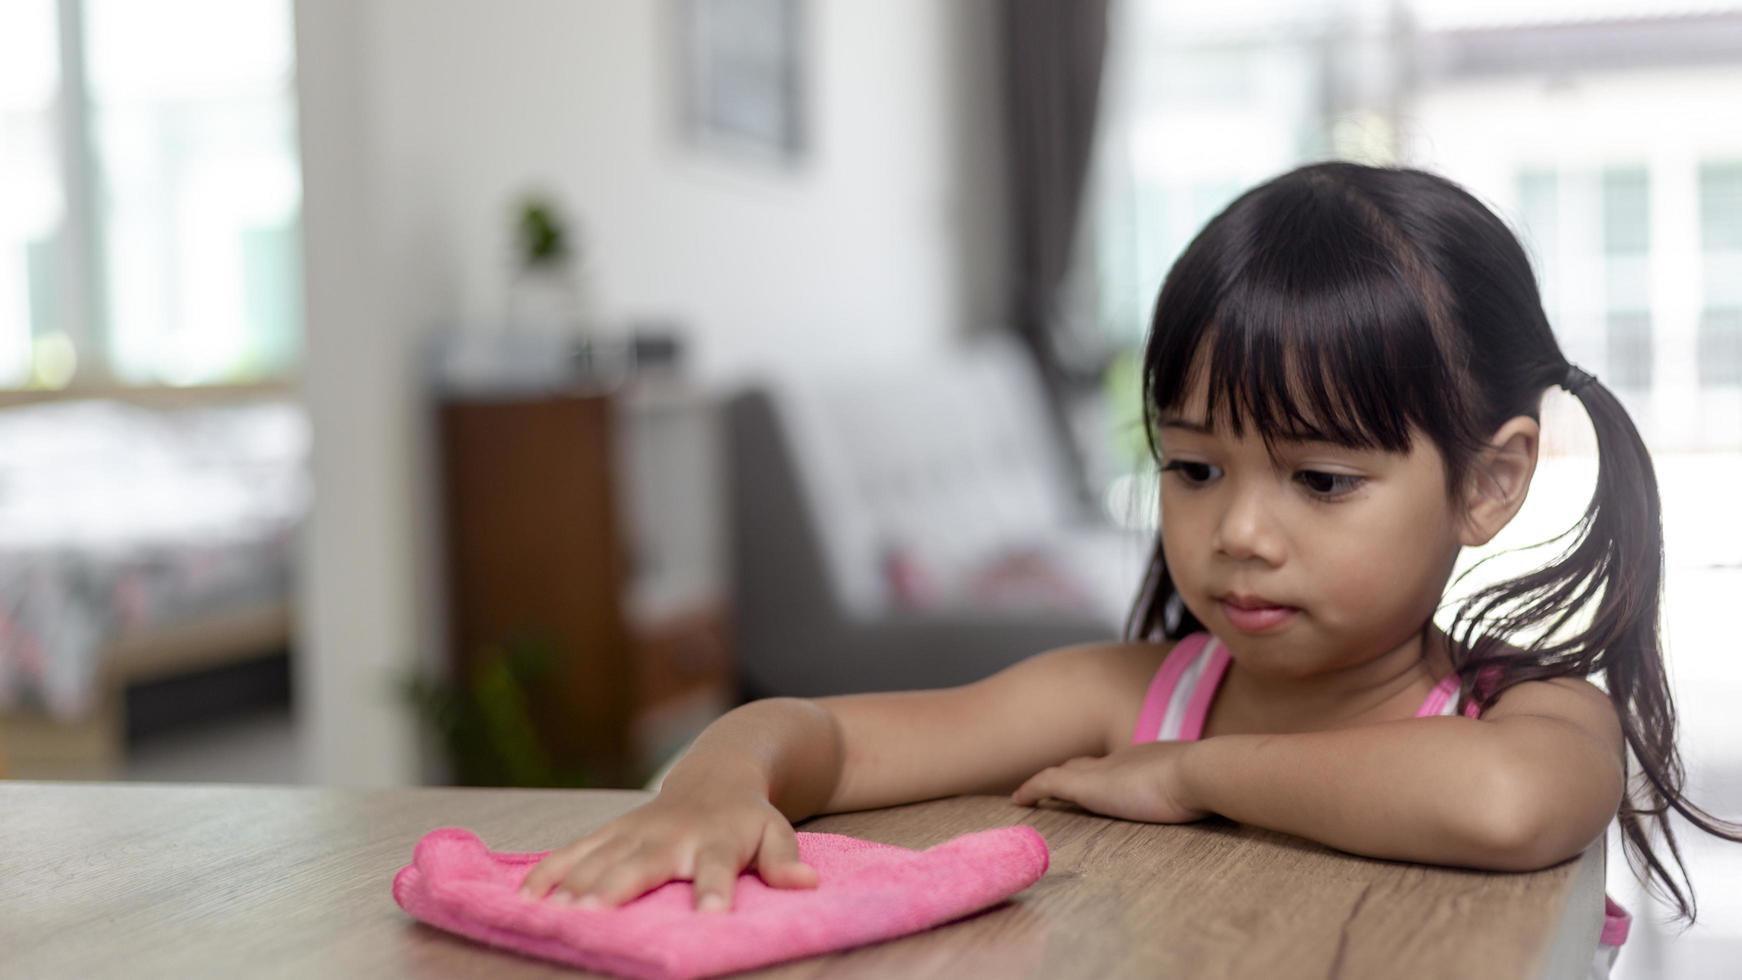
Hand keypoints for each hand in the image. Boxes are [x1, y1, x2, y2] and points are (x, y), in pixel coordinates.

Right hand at [516, 782, 817, 911]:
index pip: (718, 866)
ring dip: (576, 883)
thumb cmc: (748, 817)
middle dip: (618, 886)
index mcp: (717, 839)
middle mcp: (671, 834)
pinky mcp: (611, 831)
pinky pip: (575, 850)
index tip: (709, 915)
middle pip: (644, 862)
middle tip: (594, 914)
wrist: (718, 771)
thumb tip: (807, 883)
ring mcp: (635, 831)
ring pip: (601, 856)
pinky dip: (550, 872)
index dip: (713, 889)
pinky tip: (526, 900)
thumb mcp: (777, 832)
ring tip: (555, 912)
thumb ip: (785, 860)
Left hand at [1011, 740, 1210, 823]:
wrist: (1198, 773)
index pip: (1114, 764)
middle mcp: (1119, 760)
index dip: (1099, 771)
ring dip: (1044, 784)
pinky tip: (1018, 802)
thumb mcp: (1201, 788)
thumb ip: (1200, 791)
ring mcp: (1101, 770)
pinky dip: (1032, 789)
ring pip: (1062, 771)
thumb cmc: (1207, 785)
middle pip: (1083, 763)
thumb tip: (1222, 798)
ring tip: (1026, 796)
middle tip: (1051, 787)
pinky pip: (1047, 782)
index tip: (1091, 779)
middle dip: (1068, 772)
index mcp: (1145, 760)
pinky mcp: (1086, 785)